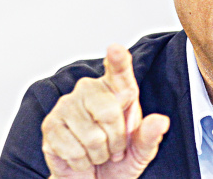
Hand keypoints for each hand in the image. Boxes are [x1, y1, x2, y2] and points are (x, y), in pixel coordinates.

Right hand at [41, 44, 169, 178]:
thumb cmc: (118, 158)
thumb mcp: (141, 150)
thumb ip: (150, 136)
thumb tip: (161, 121)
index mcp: (117, 88)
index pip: (119, 70)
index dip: (118, 60)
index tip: (115, 49)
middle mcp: (89, 90)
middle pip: (109, 112)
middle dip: (116, 140)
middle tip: (115, 149)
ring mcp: (67, 105)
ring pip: (92, 136)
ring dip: (99, 155)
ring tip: (98, 153)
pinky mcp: (50, 125)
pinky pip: (73, 150)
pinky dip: (82, 162)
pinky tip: (81, 158)